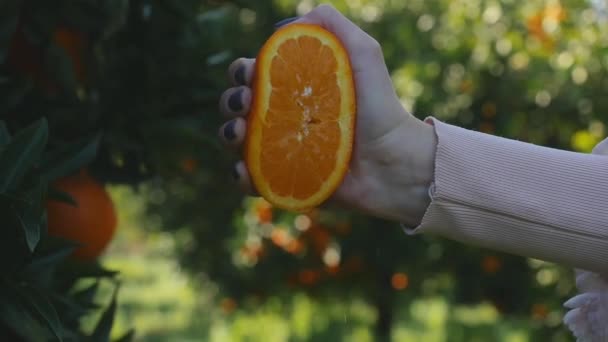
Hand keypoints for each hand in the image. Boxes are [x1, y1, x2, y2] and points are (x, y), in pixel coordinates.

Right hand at [218, 4, 436, 226]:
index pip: (254, 75)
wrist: (394, 162)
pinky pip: (252, 180)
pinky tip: (244, 170)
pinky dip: (240, 175)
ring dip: (227, 135)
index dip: (242, 72)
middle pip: (239, 106)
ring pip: (237, 142)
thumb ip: (335, 27)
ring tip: (240, 134)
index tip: (250, 74)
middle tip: (246, 104)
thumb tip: (291, 22)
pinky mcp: (287, 181)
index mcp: (295, 89)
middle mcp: (284, 118)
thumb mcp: (364, 55)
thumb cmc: (381, 108)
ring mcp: (283, 151)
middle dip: (231, 101)